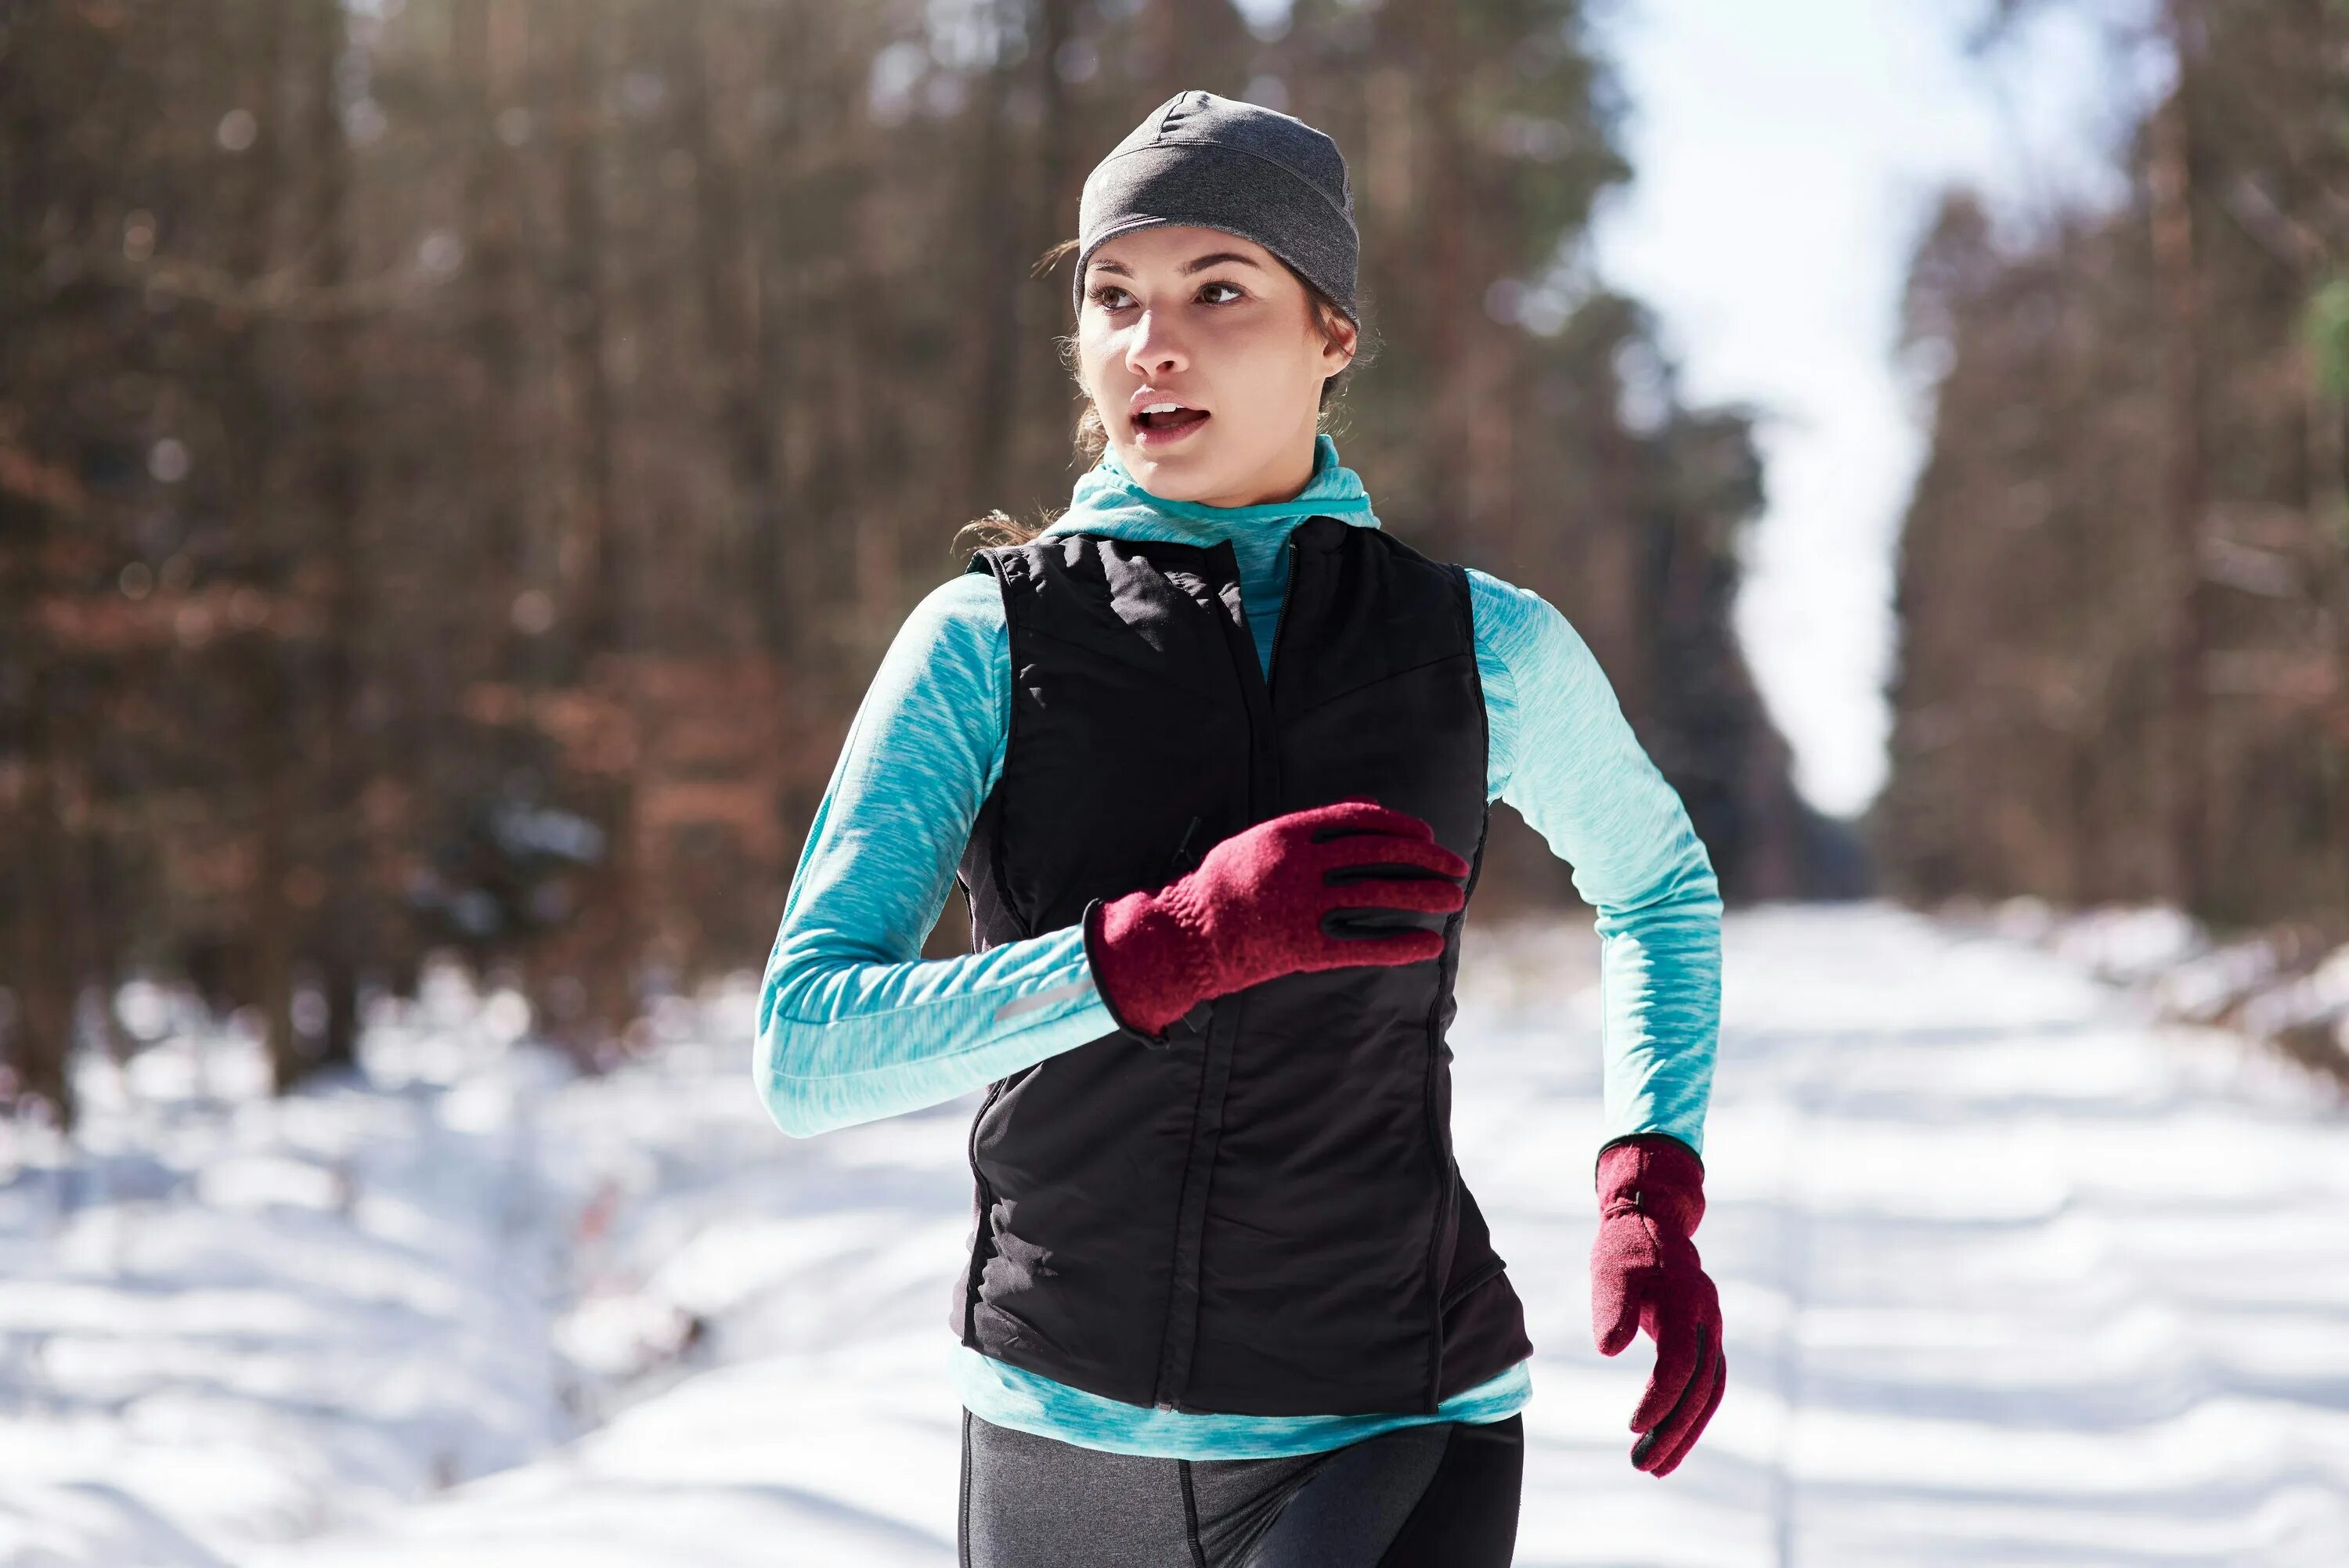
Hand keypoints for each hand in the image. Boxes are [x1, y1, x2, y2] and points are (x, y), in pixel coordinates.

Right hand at [1082, 798, 1469, 1039]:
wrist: (1185, 936)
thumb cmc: (1221, 885)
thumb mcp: (1259, 841)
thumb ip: (1309, 829)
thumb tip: (1365, 812)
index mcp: (1288, 833)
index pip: (1359, 820)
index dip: (1399, 826)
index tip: (1426, 834)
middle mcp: (1299, 866)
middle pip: (1378, 854)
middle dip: (1425, 859)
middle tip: (1456, 865)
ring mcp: (1301, 907)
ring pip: (1377, 895)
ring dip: (1422, 895)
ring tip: (1454, 899)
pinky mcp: (1302, 948)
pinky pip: (1362, 944)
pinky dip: (1399, 944)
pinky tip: (1428, 943)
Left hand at [1589, 1134, 1724, 1476]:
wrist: (1652, 1221)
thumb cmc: (1625, 1248)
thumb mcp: (1610, 1270)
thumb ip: (1612, 1308)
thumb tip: (1609, 1350)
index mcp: (1683, 1302)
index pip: (1679, 1362)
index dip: (1660, 1398)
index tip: (1634, 1427)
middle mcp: (1705, 1320)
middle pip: (1700, 1387)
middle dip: (1674, 1430)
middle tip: (1643, 1465)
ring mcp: (1710, 1330)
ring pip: (1709, 1392)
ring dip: (1685, 1433)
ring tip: (1654, 1467)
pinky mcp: (1705, 1339)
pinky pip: (1706, 1384)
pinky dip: (1690, 1415)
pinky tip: (1667, 1440)